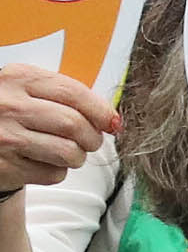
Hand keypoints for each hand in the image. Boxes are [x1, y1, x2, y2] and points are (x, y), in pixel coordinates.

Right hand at [0, 63, 114, 192]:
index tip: (112, 122)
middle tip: (91, 141)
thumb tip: (110, 117)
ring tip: (68, 153)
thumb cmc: (11, 115)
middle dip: (92, 137)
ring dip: (77, 157)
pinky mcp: (5, 167)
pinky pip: (52, 173)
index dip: (101, 110)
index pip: (73, 92)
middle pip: (73, 123)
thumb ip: (64, 95)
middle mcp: (8, 106)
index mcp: (18, 78)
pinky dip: (57, 171)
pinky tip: (44, 162)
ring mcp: (4, 137)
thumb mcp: (28, 91)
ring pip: (67, 151)